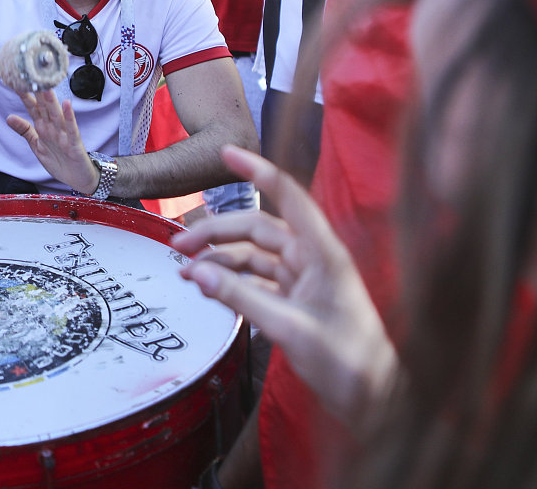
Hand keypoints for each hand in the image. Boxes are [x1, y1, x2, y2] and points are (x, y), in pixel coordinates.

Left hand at [6, 90, 98, 194]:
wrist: (78, 179)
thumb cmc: (59, 160)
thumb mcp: (37, 145)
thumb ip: (25, 130)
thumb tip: (8, 117)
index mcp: (44, 128)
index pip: (33, 108)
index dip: (24, 97)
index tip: (16, 82)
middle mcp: (53, 128)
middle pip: (44, 107)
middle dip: (37, 93)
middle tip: (31, 76)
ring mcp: (64, 135)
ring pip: (56, 114)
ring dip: (51, 101)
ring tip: (45, 87)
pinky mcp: (74, 144)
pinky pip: (71, 129)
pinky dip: (69, 117)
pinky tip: (67, 105)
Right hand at [170, 146, 397, 423]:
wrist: (374, 401)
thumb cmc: (347, 362)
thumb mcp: (289, 328)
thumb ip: (239, 297)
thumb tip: (195, 272)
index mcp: (322, 253)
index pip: (287, 197)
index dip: (257, 170)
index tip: (226, 151)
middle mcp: (312, 258)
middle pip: (256, 228)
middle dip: (215, 232)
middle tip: (177, 245)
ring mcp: (304, 279)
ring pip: (252, 255)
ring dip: (218, 259)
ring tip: (184, 270)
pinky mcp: (296, 300)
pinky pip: (256, 279)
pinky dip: (230, 280)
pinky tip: (208, 287)